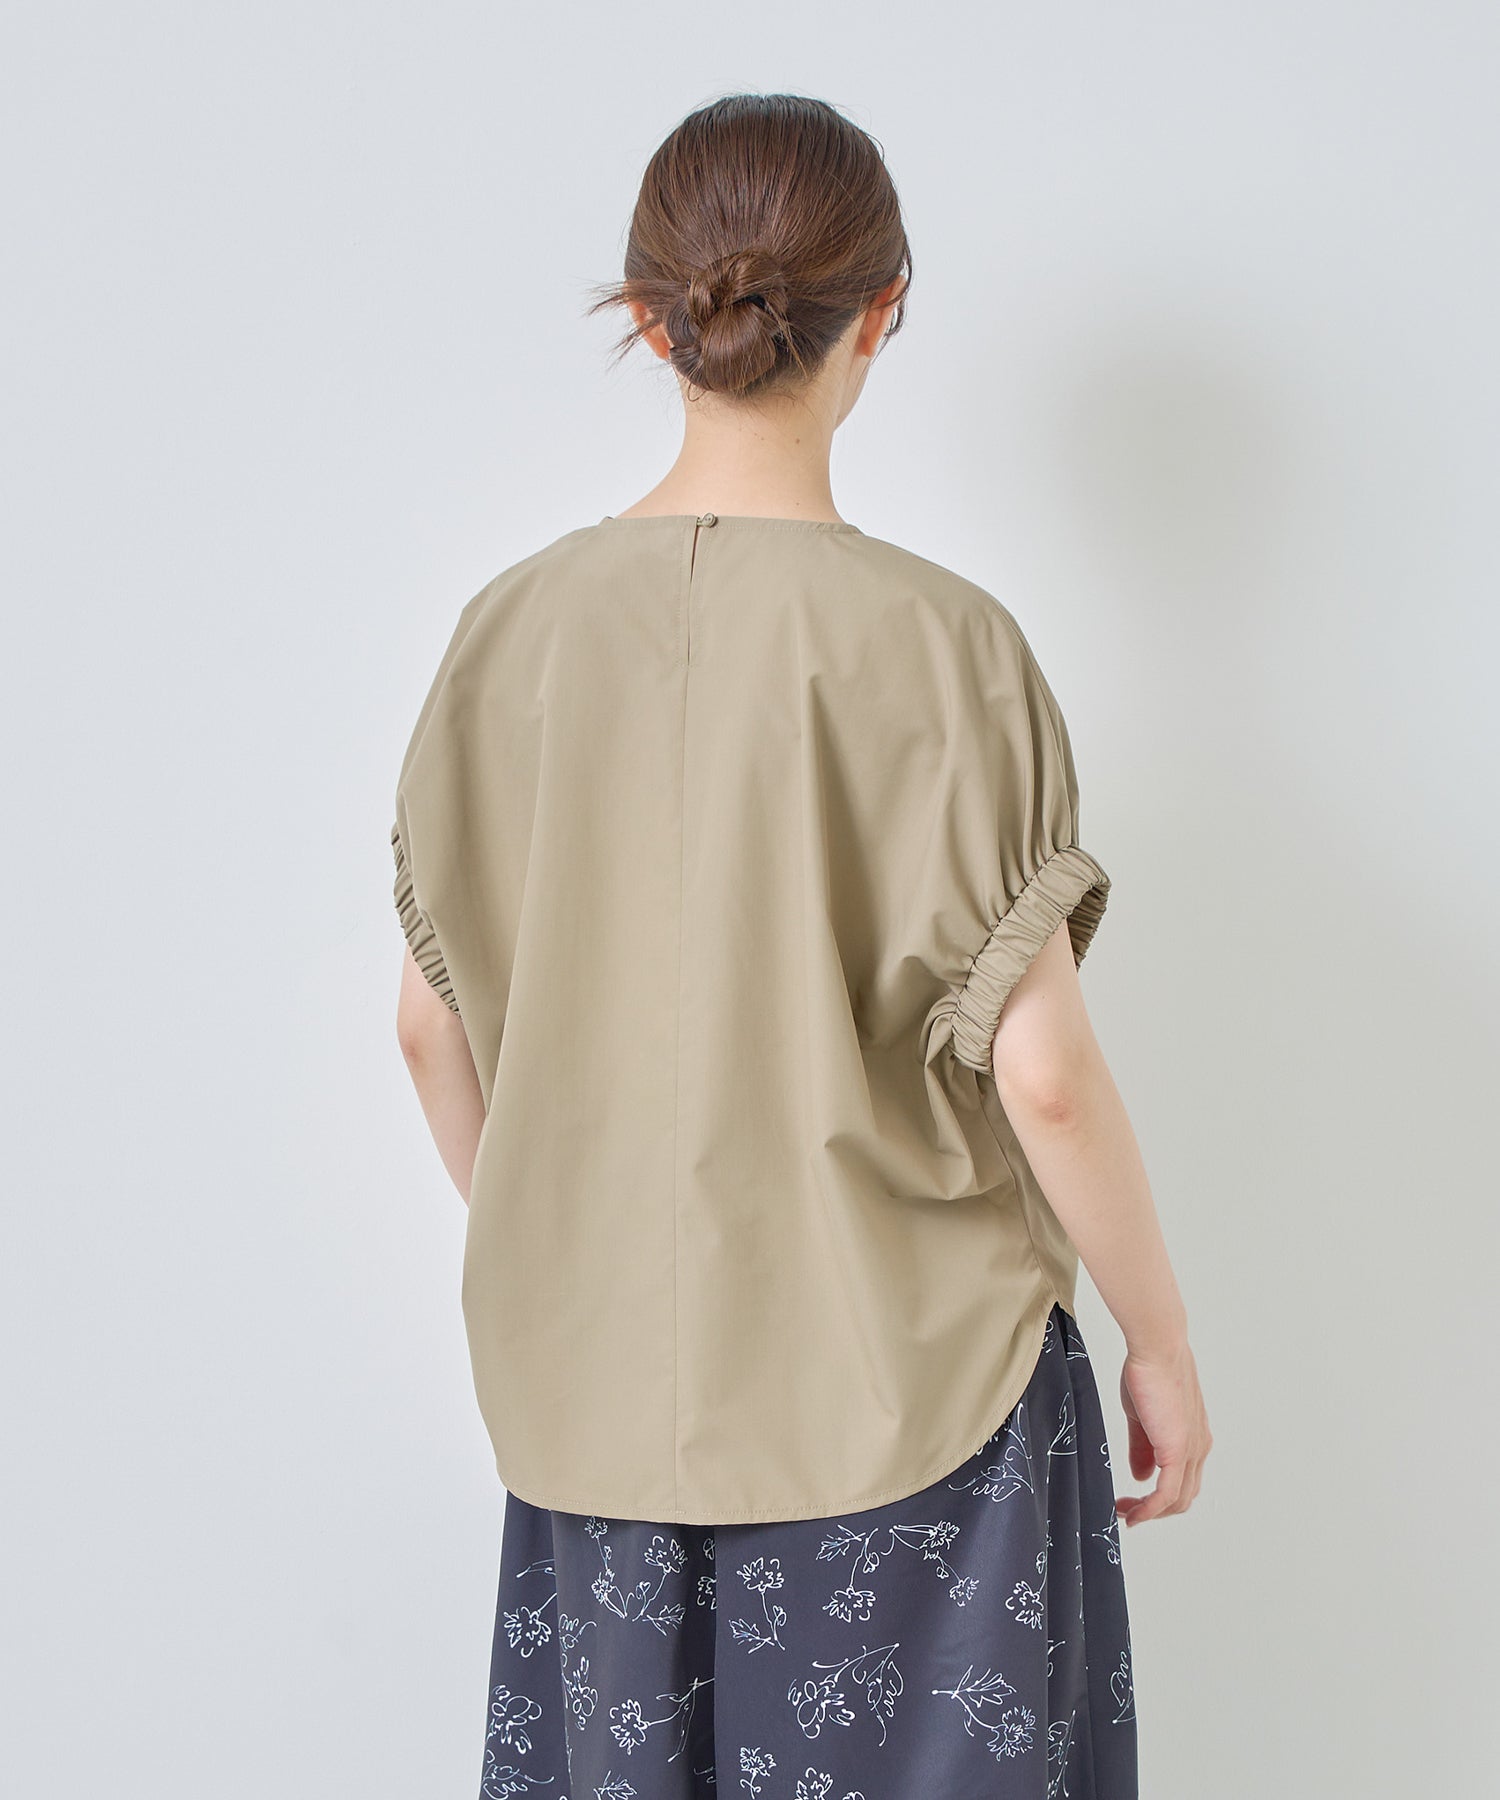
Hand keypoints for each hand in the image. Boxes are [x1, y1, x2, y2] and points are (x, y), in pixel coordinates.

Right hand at [1115, 1340, 1211, 1527]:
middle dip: (1153, 1510)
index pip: (1182, 1481)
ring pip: (1176, 1500)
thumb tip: (1141, 1477)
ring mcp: (1191, 1451)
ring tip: (1124, 1512)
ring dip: (1150, 1512)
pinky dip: (1149, 1509)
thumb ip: (1142, 1448)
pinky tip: (1133, 1513)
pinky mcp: (1178, 1451)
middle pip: (1182, 1498)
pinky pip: (1166, 1493)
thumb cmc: (1148, 1371)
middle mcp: (1198, 1448)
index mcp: (1192, 1438)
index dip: (1158, 1497)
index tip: (1132, 1500)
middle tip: (1125, 1510)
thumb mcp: (1141, 1416)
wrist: (1156, 1348)